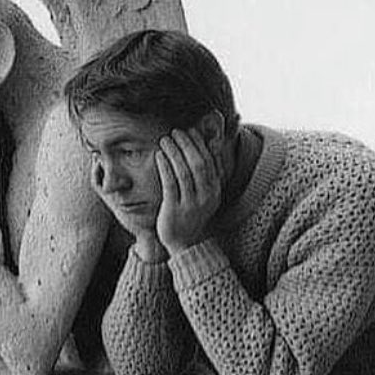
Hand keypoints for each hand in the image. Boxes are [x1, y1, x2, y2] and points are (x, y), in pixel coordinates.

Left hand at [156, 128, 223, 256]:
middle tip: (175, 131)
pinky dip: (165, 167)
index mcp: (215, 190)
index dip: (200, 143)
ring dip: (174, 152)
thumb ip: (208, 171)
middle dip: (187, 144)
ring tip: (165, 140)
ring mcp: (191, 204)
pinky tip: (159, 156)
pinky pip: (170, 184)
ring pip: (184, 172)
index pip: (211, 161)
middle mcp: (206, 197)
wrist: (184, 244)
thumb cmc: (191, 213)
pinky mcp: (174, 210)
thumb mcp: (205, 194)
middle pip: (199, 163)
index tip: (190, 130)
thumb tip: (212, 143)